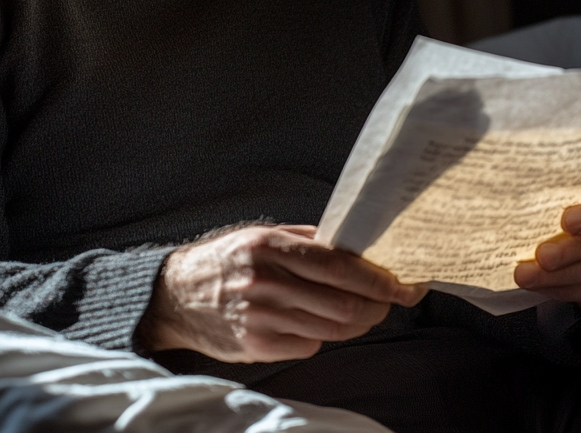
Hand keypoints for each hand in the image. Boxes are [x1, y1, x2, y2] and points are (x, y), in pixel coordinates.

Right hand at [137, 224, 427, 362]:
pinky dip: (325, 336)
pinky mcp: (257, 346)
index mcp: (270, 246)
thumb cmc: (226, 259)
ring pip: (331, 329)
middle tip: (391, 300)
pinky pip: (309, 345)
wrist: (177, 294)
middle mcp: (266, 282)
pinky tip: (322, 323)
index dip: (376, 278)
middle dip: (376, 304)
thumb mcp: (261, 235)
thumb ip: (306, 239)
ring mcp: (261, 317)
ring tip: (366, 312)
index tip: (403, 283)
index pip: (336, 265)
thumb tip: (354, 246)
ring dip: (358, 323)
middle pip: (341, 303)